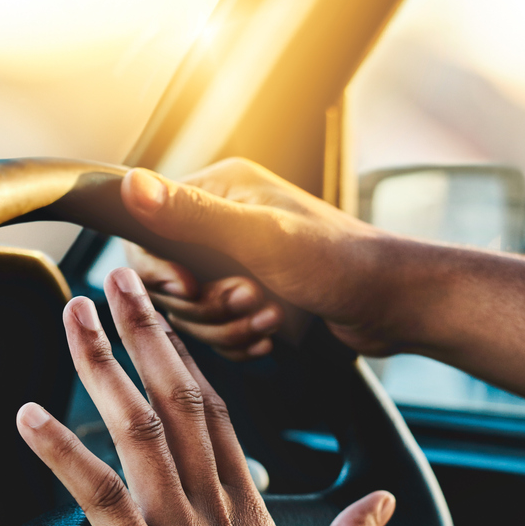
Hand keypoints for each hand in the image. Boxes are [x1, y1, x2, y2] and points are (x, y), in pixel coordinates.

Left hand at [15, 266, 394, 525]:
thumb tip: (384, 506)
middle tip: (115, 278)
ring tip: (72, 313)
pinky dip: (60, 453)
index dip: (183, 362)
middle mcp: (216, 506)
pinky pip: (98, 496)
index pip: (215, 416)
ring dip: (99, 365)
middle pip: (176, 397)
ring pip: (137, 426)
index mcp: (252, 511)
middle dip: (142, 331)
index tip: (162, 322)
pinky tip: (26, 416)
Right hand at [120, 158, 404, 358]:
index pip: (146, 232)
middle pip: (167, 280)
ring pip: (191, 312)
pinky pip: (216, 331)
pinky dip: (239, 340)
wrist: (393, 304)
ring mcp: (235, 263)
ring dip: (226, 325)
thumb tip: (131, 185)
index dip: (159, 271)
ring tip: (269, 317)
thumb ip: (192, 215)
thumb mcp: (260, 238)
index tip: (188, 288)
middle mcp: (221, 223)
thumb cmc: (339, 262)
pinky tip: (271, 334)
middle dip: (206, 304)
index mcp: (219, 190)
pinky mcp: (249, 297)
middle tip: (251, 299)